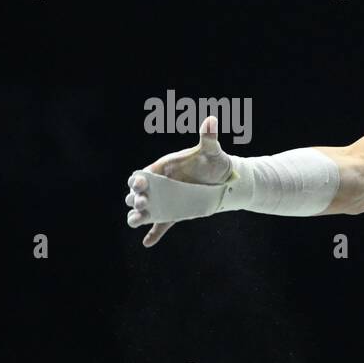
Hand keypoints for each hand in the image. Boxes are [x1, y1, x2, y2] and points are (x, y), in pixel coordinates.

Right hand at [126, 115, 232, 246]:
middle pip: (138, 193)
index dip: (139, 180)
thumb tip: (211, 120)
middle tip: (143, 203)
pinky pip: (160, 225)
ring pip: (144, 210)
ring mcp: (166, 201)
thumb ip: (208, 138)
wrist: (227, 181)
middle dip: (136, 198)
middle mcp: (161, 186)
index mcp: (163, 169)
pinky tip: (147, 243)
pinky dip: (153, 233)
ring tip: (136, 221)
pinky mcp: (174, 214)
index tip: (141, 184)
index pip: (143, 174)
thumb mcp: (212, 151)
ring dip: (138, 215)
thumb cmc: (216, 162)